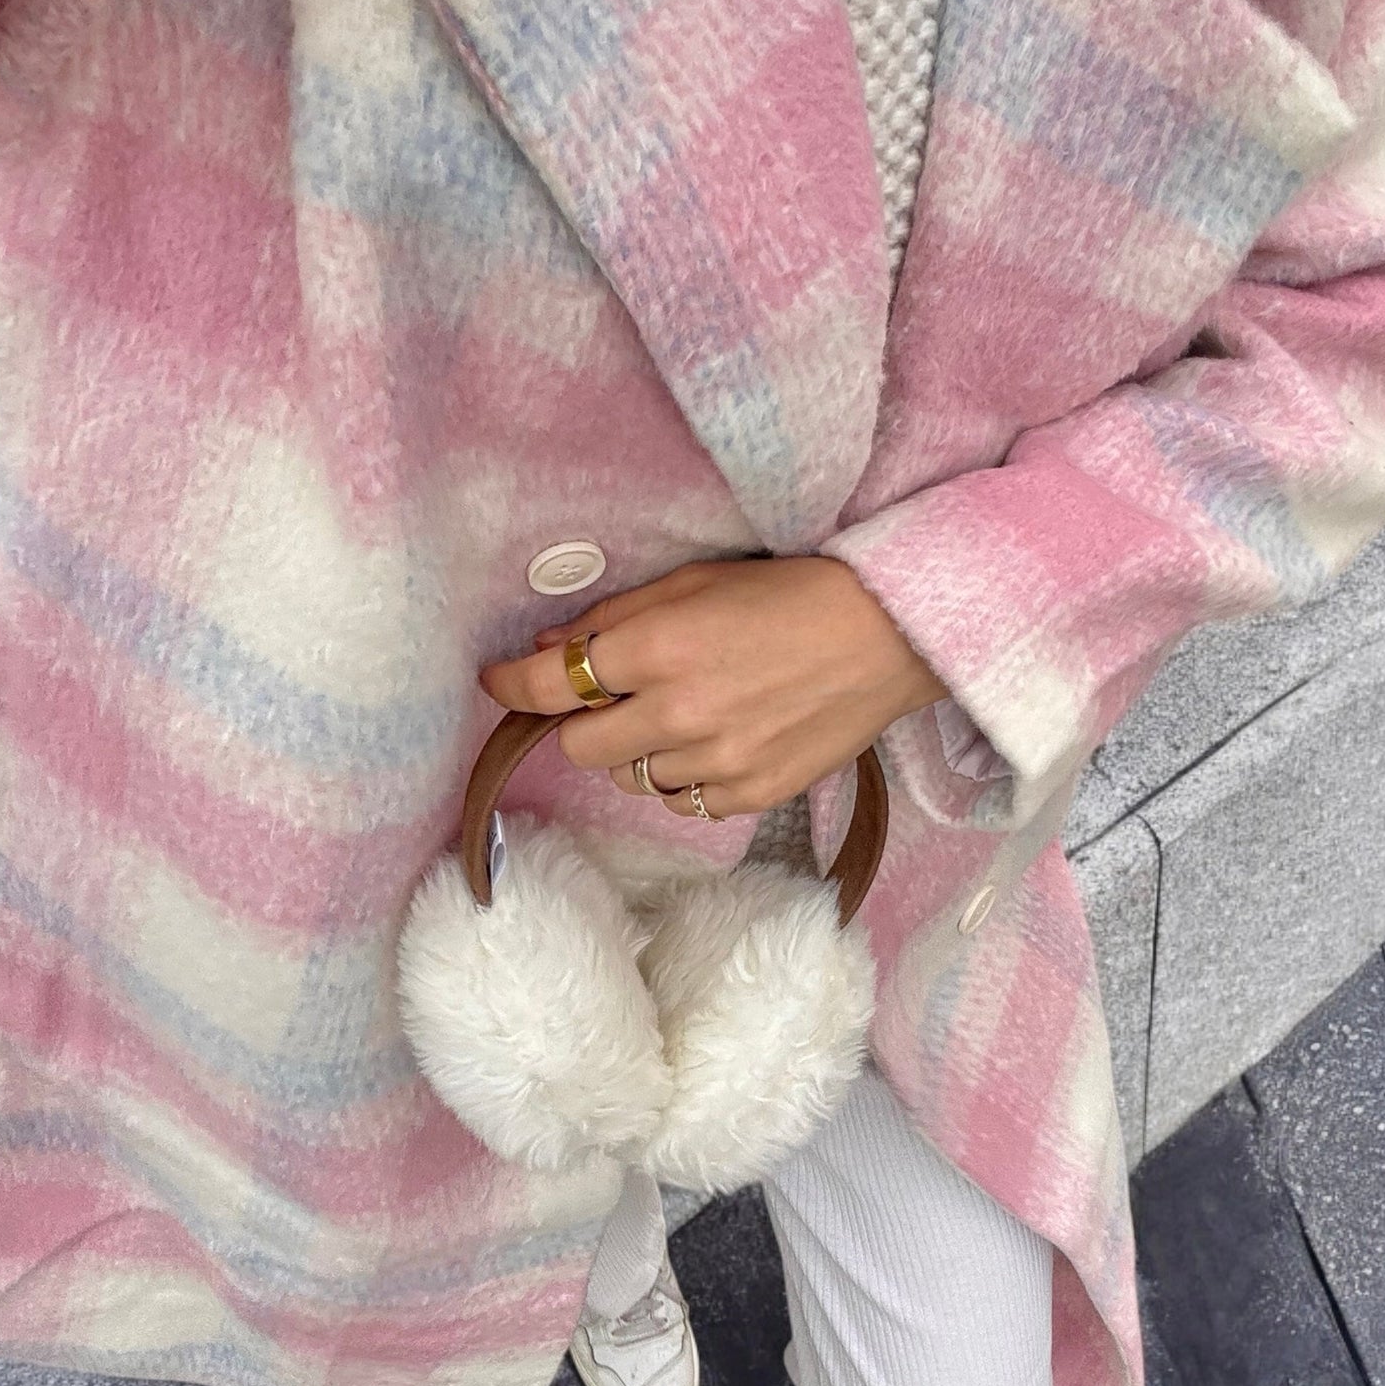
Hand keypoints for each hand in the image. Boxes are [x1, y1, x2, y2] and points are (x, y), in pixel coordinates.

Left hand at [477, 558, 947, 818]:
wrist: (887, 635)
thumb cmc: (792, 593)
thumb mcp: (696, 582)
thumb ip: (617, 616)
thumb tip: (550, 646)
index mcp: (658, 648)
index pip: (550, 684)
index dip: (511, 685)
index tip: (497, 682)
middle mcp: (679, 713)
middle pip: (580, 748)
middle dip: (584, 723)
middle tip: (613, 698)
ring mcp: (717, 762)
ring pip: (634, 779)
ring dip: (642, 751)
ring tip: (685, 715)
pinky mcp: (752, 793)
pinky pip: (687, 803)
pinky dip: (689, 778)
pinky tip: (721, 741)